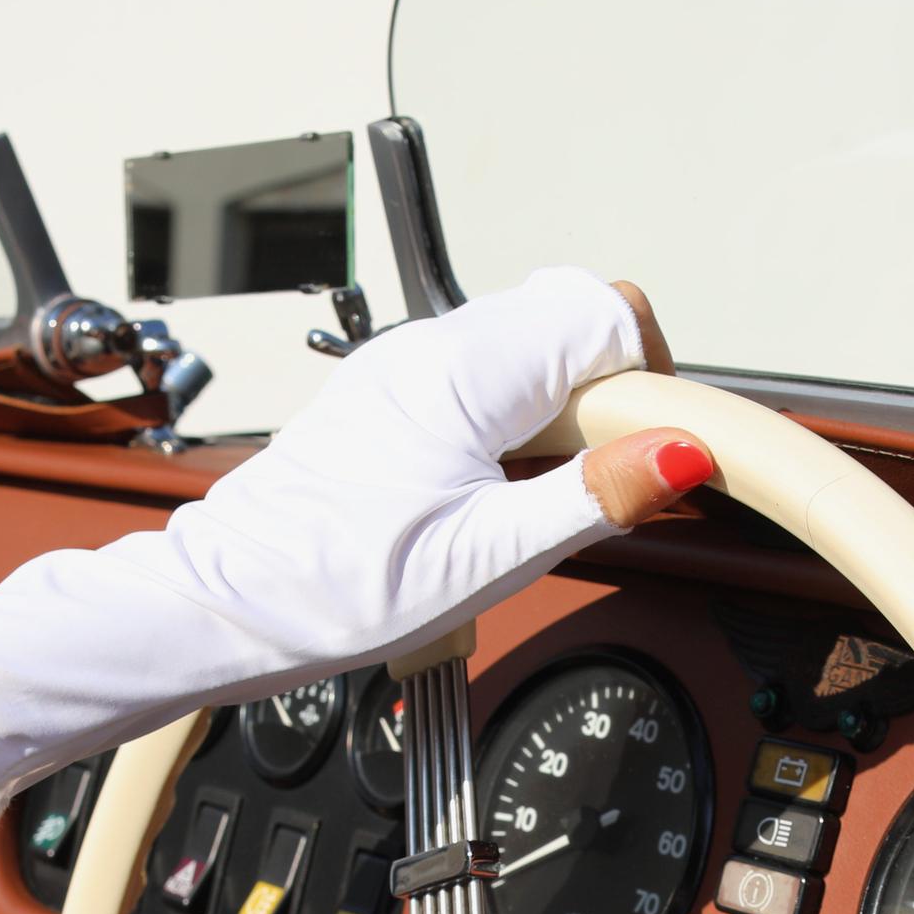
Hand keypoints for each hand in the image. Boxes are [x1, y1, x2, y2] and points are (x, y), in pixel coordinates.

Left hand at [0, 269, 712, 812]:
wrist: (233, 601)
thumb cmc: (338, 585)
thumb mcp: (491, 556)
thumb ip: (595, 497)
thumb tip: (681, 453)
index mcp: (465, 372)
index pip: (606, 312)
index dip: (646, 379)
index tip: (641, 451)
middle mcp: (435, 347)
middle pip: (573, 319)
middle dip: (611, 393)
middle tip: (595, 478)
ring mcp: (411, 365)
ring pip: (532, 346)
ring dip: (564, 410)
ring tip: (539, 492)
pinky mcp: (396, 395)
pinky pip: (489, 377)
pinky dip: (519, 421)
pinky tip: (499, 488)